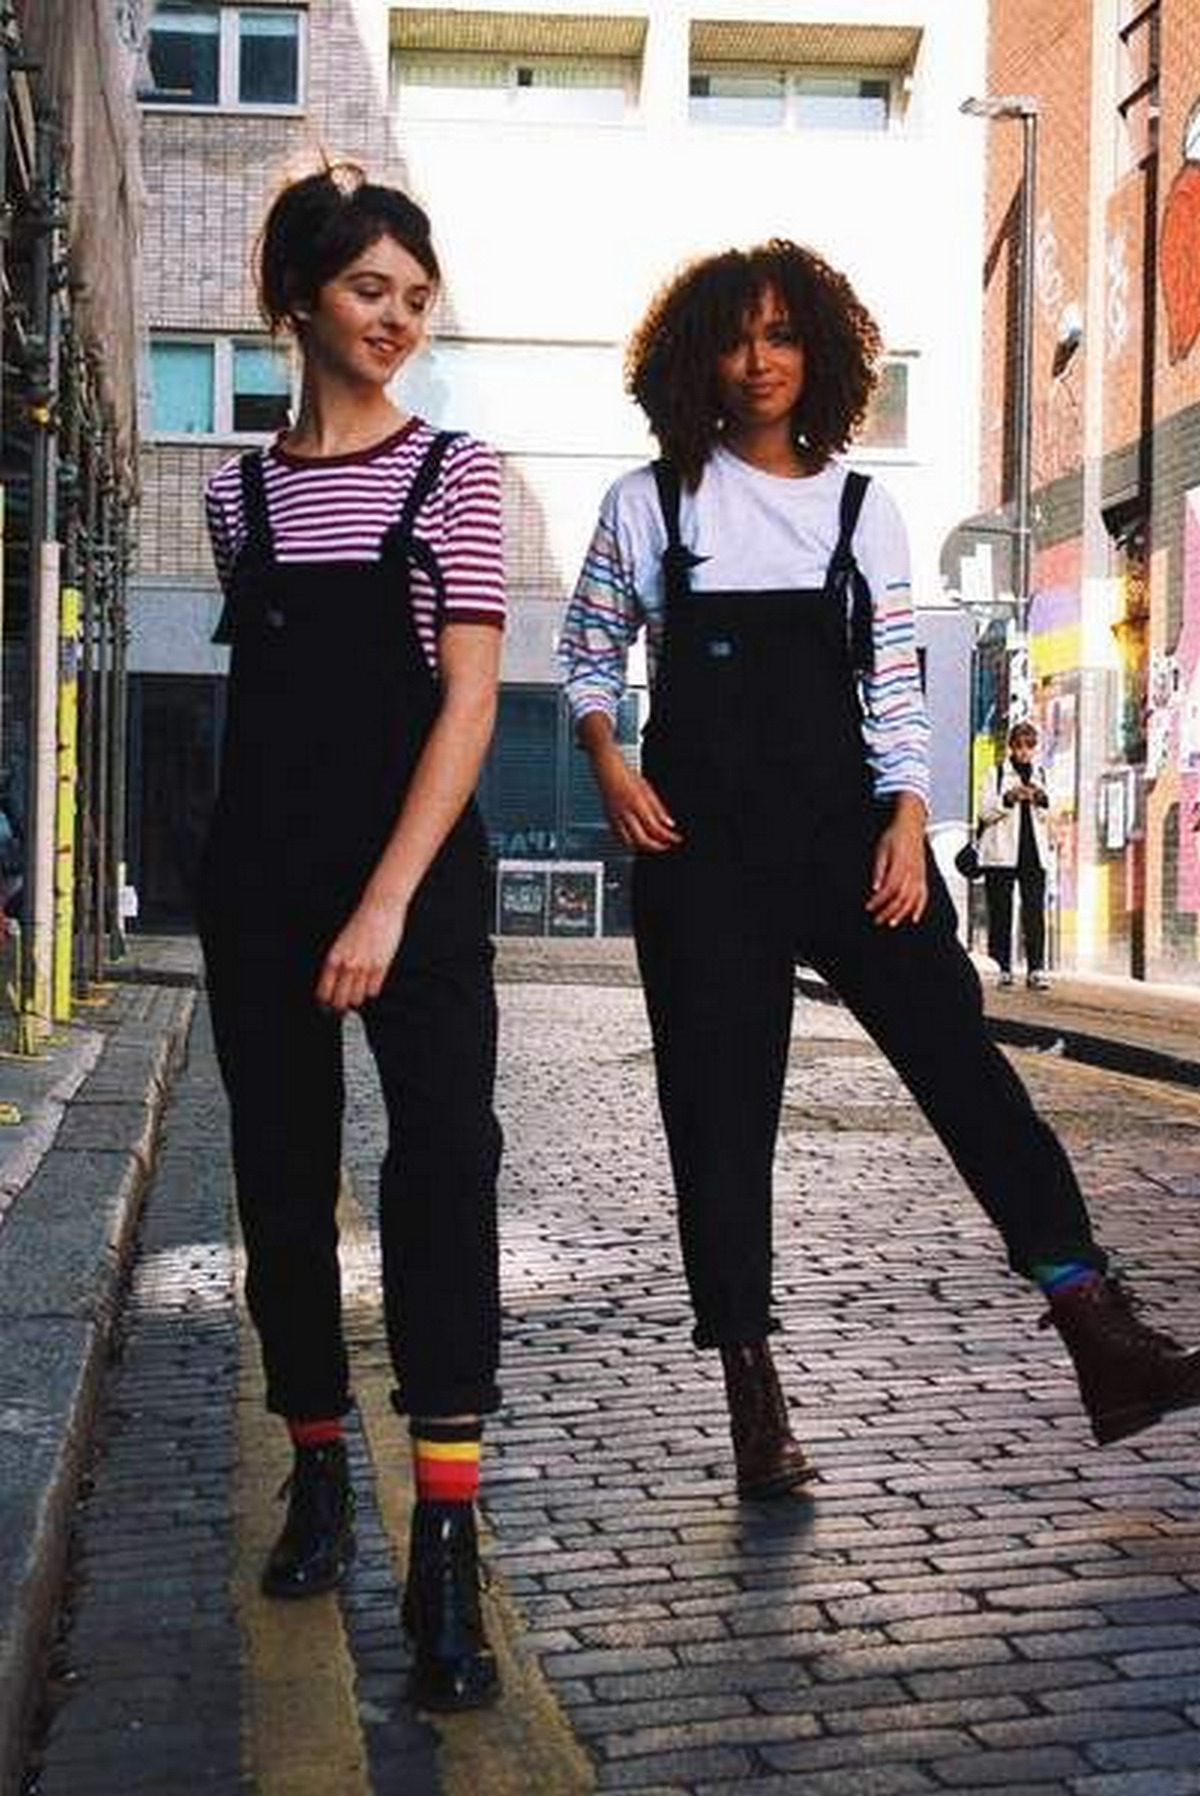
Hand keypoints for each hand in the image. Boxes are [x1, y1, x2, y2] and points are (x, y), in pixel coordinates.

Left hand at [316, 893, 407, 1012]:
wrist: (380, 908)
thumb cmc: (361, 923)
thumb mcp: (341, 943)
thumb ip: (338, 963)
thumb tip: (335, 984)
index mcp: (333, 958)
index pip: (324, 991)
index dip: (324, 1003)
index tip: (327, 1006)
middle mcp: (347, 965)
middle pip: (340, 1000)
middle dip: (340, 1006)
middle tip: (343, 1006)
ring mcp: (364, 966)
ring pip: (357, 998)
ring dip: (357, 998)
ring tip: (358, 992)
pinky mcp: (381, 966)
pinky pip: (373, 991)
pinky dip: (371, 990)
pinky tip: (371, 982)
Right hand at [594, 749, 681, 853]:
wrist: (608, 771)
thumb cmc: (627, 777)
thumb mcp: (648, 791)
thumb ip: (658, 809)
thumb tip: (669, 824)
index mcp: (637, 805)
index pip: (655, 828)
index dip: (668, 837)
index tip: (676, 839)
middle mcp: (626, 814)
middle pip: (643, 840)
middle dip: (657, 846)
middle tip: (666, 845)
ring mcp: (616, 818)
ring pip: (629, 842)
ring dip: (643, 847)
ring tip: (653, 844)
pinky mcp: (609, 820)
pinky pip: (619, 838)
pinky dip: (630, 843)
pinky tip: (637, 841)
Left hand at [865, 802, 927, 927]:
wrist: (911, 826)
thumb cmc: (895, 836)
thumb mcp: (881, 850)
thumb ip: (879, 870)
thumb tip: (875, 887)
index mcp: (901, 866)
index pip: (889, 889)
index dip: (879, 901)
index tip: (869, 907)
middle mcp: (912, 873)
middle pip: (901, 898)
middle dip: (888, 911)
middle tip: (877, 920)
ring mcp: (920, 876)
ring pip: (913, 900)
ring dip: (902, 913)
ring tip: (892, 923)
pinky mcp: (923, 877)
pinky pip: (924, 895)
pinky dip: (920, 908)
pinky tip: (914, 918)